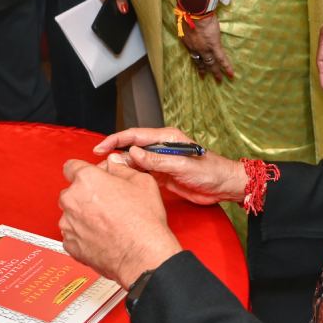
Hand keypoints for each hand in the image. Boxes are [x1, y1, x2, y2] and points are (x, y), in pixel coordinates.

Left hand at [59, 158, 182, 287]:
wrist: (142, 255)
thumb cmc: (143, 221)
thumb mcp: (142, 182)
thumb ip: (121, 169)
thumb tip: (114, 165)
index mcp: (87, 180)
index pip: (71, 166)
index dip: (84, 170)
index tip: (91, 175)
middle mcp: (72, 200)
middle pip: (71, 191)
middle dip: (85, 194)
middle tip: (106, 200)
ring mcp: (69, 224)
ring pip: (70, 213)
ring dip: (83, 215)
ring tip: (107, 221)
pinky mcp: (70, 245)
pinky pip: (73, 234)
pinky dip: (83, 233)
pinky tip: (102, 235)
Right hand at [93, 127, 247, 204]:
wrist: (223, 186)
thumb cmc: (211, 171)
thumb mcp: (182, 165)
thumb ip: (157, 159)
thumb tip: (133, 153)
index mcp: (167, 137)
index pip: (135, 136)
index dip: (116, 140)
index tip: (100, 147)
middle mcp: (162, 147)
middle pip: (132, 148)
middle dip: (115, 155)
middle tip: (98, 166)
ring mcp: (162, 161)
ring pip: (135, 162)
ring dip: (121, 168)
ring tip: (106, 176)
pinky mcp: (163, 175)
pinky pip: (142, 174)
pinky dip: (131, 177)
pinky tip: (121, 183)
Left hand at [180, 13, 233, 81]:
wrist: (194, 11)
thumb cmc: (187, 12)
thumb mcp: (184, 22)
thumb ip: (187, 28)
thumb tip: (188, 27)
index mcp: (188, 43)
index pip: (192, 55)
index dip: (195, 61)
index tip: (197, 66)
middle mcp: (195, 48)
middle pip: (200, 62)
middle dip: (203, 70)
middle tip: (204, 77)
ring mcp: (205, 48)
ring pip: (210, 63)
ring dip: (215, 72)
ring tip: (219, 80)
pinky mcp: (214, 45)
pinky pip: (221, 59)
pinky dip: (226, 67)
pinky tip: (231, 74)